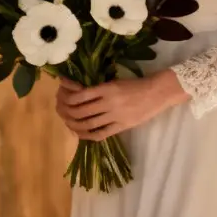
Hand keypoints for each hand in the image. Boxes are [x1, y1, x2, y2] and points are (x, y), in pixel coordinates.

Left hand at [56, 70, 188, 139]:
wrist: (156, 93)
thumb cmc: (134, 85)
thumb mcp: (114, 82)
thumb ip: (97, 89)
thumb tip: (76, 94)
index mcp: (106, 88)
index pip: (80, 95)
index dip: (67, 98)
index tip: (62, 96)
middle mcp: (109, 102)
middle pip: (80, 111)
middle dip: (66, 112)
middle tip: (60, 110)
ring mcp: (115, 116)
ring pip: (87, 124)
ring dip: (74, 125)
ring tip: (68, 122)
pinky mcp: (121, 127)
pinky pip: (100, 134)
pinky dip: (87, 135)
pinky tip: (80, 133)